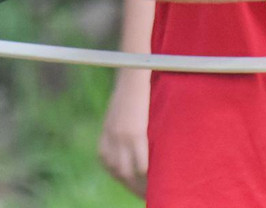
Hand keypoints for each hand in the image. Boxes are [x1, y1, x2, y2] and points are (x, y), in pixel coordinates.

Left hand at [98, 72, 149, 196]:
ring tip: (156, 189)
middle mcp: (110, 139)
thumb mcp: (122, 113)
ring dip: (141, 185)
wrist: (134, 71)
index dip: (125, 180)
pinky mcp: (133, 133)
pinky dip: (149, 174)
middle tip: (148, 193)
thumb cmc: (133, 90)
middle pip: (119, 173)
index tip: (138, 186)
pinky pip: (141, 163)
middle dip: (133, 186)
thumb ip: (124, 129)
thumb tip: (137, 143)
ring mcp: (120, 137)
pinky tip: (159, 178)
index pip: (111, 166)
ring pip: (128, 172)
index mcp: (106, 135)